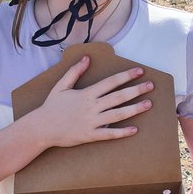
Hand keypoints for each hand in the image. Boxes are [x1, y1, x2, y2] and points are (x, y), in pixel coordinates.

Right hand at [35, 57, 152, 148]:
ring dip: (134, 109)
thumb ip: (74, 72)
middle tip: (151, 85)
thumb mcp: (61, 86)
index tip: (140, 71)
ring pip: (117, 114)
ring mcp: (92, 121)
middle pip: (118, 96)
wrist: (41, 128)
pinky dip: (122, 132)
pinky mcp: (90, 135)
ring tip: (148, 104)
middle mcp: (92, 106)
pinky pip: (109, 134)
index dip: (126, 76)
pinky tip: (134, 130)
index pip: (111, 82)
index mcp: (87, 94)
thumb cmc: (51, 106)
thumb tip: (87, 58)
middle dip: (136, 90)